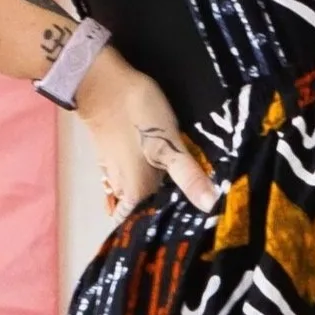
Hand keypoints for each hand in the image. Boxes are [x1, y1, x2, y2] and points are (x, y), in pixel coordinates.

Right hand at [72, 42, 219, 221]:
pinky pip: (133, 177)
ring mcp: (116, 172)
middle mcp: (124, 189)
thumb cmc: (138, 117)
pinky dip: (148, 179)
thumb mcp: (168, 145)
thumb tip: (212, 208)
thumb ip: (189, 177)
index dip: (172, 227)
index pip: (153, 223)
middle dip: (169, 210)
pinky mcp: (114, 156)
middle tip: (203, 210)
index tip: (199, 230)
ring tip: (190, 194)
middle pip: (147, 209)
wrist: (102, 84)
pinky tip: (166, 173)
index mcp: (137, 194)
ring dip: (159, 194)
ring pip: (140, 193)